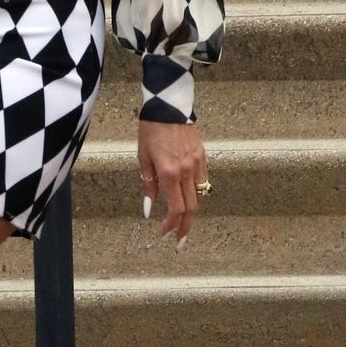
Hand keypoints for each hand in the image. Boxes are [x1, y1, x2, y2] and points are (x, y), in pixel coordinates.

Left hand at [137, 120, 208, 245]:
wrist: (168, 106)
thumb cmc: (150, 130)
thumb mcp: (143, 158)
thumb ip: (148, 185)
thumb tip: (148, 209)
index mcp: (169, 173)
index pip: (175, 208)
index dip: (170, 225)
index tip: (164, 233)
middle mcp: (186, 171)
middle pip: (191, 208)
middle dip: (185, 227)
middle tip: (179, 240)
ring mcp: (197, 164)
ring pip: (200, 196)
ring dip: (192, 213)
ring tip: (184, 224)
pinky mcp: (203, 156)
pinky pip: (203, 182)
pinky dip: (197, 195)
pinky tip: (190, 200)